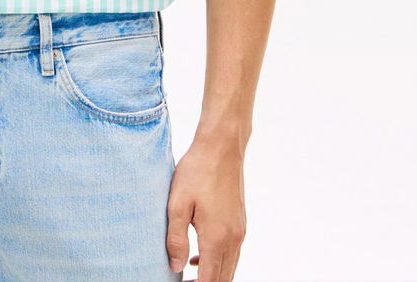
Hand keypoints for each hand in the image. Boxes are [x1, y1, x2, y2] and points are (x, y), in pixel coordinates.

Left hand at [166, 136, 246, 281]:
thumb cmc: (197, 170)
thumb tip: (176, 266)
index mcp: (216, 238)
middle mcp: (233, 238)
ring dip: (213, 275)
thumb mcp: (177, 203)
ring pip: (230, 267)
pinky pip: (232, 253)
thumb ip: (176, 238)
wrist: (221, 146)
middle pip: (223, 279)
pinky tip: (199, 256)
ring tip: (189, 275)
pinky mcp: (240, 222)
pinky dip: (219, 262)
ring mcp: (239, 230)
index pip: (210, 280)